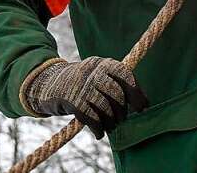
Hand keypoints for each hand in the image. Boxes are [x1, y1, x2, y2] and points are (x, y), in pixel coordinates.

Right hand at [20, 57, 148, 137]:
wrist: (50, 83)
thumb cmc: (84, 83)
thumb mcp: (101, 76)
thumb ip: (120, 85)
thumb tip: (146, 104)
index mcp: (104, 63)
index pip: (125, 75)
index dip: (136, 93)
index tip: (142, 108)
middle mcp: (93, 70)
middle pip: (116, 94)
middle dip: (121, 111)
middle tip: (120, 120)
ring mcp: (81, 84)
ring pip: (104, 107)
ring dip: (110, 122)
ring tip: (110, 126)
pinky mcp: (71, 99)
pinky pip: (91, 117)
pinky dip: (97, 128)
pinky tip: (99, 133)